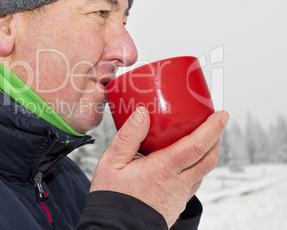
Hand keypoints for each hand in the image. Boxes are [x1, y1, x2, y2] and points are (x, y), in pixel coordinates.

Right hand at [90, 107, 228, 227]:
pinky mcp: (177, 204)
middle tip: (217, 122)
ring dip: (209, 153)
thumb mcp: (112, 162)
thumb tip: (142, 114)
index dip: (213, 128)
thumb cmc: (112, 197)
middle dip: (217, 138)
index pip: (197, 145)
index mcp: (163, 169)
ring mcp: (180, 196)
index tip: (221, 115)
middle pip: (209, 159)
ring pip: (204, 171)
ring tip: (203, 138)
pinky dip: (198, 167)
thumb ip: (128, 136)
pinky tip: (186, 162)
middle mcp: (177, 183)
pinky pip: (194, 182)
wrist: (115, 228)